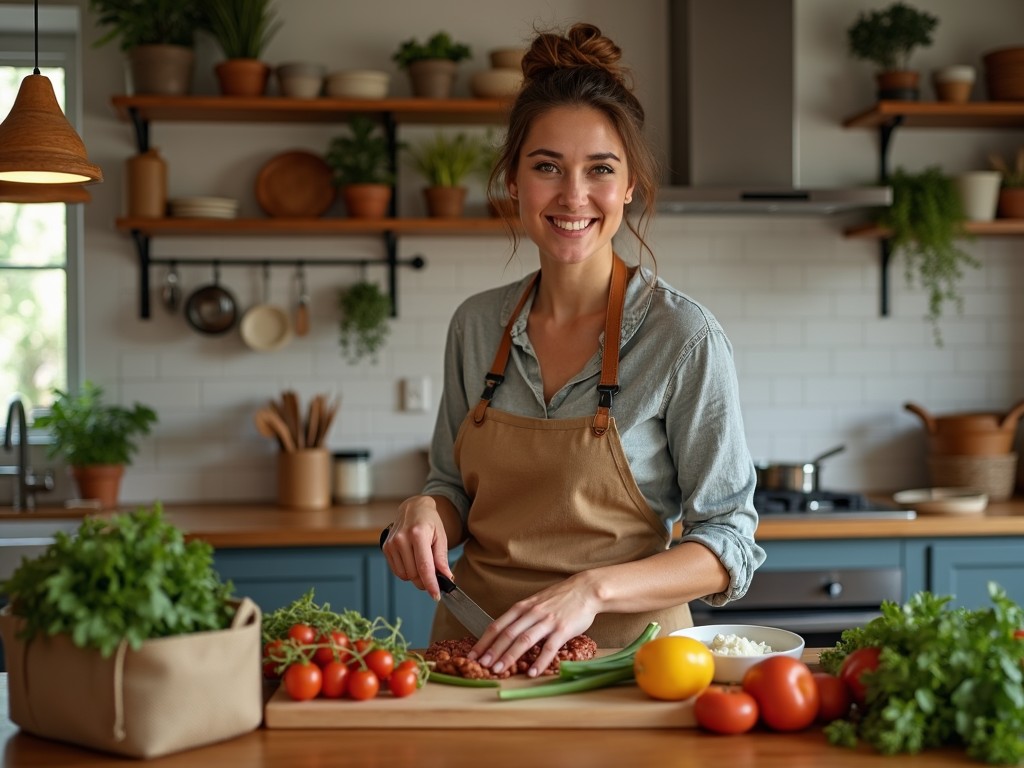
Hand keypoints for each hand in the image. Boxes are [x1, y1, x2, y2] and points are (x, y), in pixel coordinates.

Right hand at [381, 495, 451, 599]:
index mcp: (418, 534)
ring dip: (416, 576)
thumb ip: (442, 559)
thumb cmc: (430, 522)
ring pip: (405, 575)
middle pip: (414, 574)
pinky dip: (407, 572)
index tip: (436, 595)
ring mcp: (391, 543)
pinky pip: (397, 571)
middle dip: (426, 580)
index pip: (424, 567)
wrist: (413, 508)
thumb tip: (446, 577)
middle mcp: (401, 539)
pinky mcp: (385, 548)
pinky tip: (412, 560)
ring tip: (422, 562)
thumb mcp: (441, 537)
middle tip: (434, 575)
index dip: (431, 584)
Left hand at [470, 572, 599, 677]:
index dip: (484, 641)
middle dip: (492, 651)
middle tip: (482, 665)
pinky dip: (540, 661)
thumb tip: (504, 634)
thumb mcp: (535, 602)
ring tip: (499, 670)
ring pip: (524, 640)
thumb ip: (521, 616)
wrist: (585, 590)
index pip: (497, 625)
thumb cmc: (560, 598)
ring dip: (509, 656)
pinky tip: (533, 672)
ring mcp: (547, 621)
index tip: (473, 655)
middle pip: (507, 634)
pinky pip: (549, 647)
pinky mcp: (563, 629)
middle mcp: (531, 613)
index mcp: (522, 607)